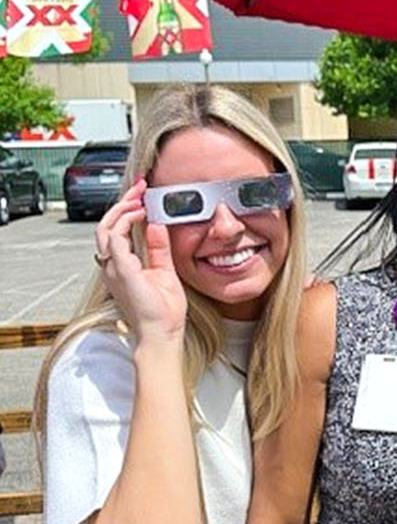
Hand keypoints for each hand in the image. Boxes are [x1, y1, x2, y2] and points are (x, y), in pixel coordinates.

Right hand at [96, 179, 186, 346]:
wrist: (162, 334)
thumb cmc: (162, 311)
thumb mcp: (164, 271)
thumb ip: (159, 249)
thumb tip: (158, 225)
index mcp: (122, 266)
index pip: (116, 232)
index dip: (126, 211)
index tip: (142, 196)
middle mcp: (113, 267)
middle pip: (106, 226)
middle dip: (121, 203)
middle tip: (139, 188)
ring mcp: (115, 270)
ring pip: (105, 230)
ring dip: (122, 210)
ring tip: (139, 199)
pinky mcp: (123, 273)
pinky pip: (116, 243)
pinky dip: (126, 225)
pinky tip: (141, 216)